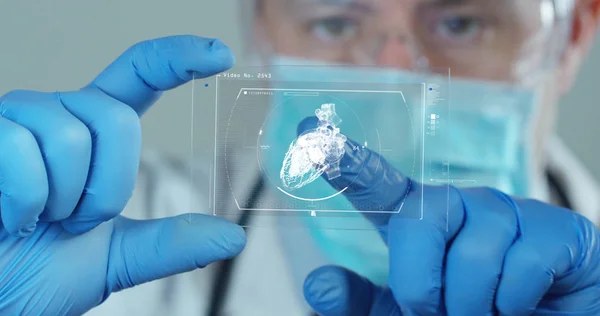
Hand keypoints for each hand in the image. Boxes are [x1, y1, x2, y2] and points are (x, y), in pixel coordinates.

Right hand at [0, 36, 245, 314]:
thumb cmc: (38, 272)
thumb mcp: (117, 257)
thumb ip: (172, 244)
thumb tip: (234, 237)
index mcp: (93, 135)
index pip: (139, 77)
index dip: (177, 59)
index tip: (220, 54)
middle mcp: (57, 115)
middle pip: (115, 118)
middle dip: (105, 186)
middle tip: (74, 221)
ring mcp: (16, 121)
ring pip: (71, 135)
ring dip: (62, 198)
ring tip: (38, 219)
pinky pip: (20, 149)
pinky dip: (24, 200)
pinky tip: (8, 216)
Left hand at [298, 118, 599, 314]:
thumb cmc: (464, 311)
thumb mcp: (401, 313)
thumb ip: (359, 300)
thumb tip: (316, 283)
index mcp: (415, 219)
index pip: (375, 183)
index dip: (343, 159)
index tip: (308, 132)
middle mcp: (456, 204)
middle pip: (417, 220)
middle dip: (419, 283)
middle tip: (434, 310)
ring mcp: (505, 210)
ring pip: (471, 256)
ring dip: (469, 305)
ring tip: (482, 310)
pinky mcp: (554, 228)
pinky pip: (521, 268)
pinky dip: (512, 304)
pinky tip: (519, 301)